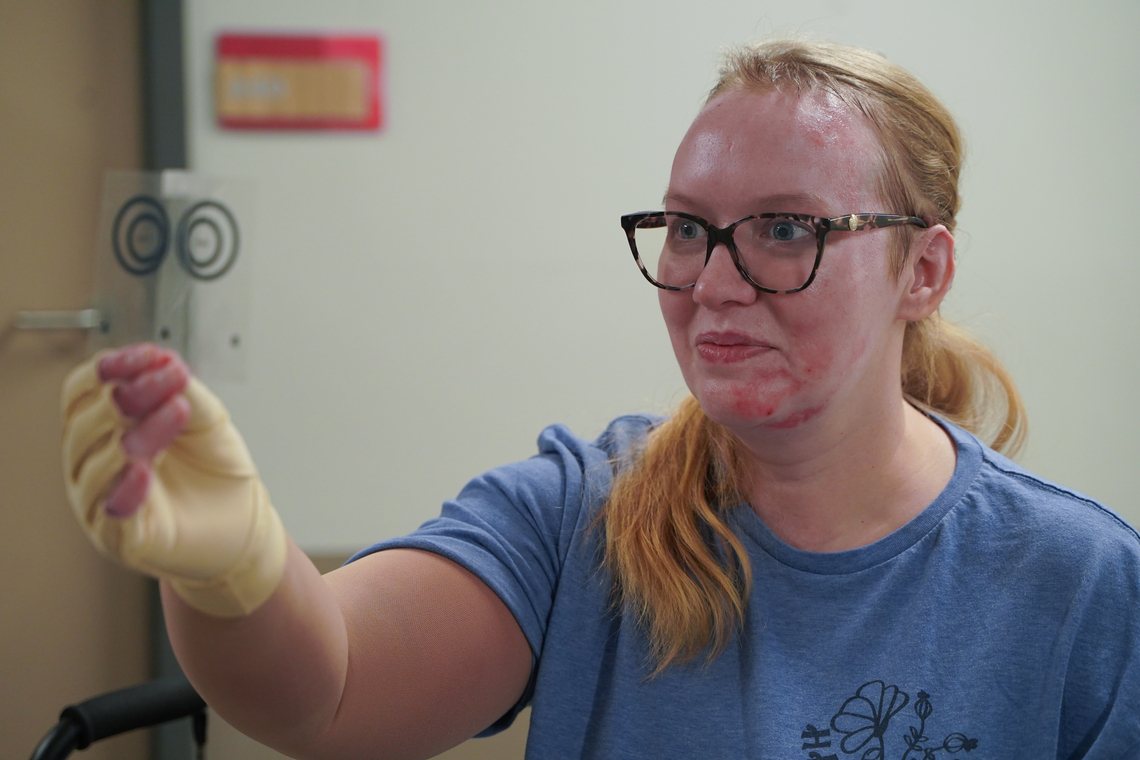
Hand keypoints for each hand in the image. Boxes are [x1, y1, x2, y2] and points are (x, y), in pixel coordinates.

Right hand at [62, 343, 286, 616]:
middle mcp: (92, 463)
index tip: (149, 357)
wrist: (244, 520)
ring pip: (94, 465)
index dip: (108, 369)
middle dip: (128, 399)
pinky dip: (125, 488)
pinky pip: (111, 512)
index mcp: (104, 428)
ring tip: (176, 415)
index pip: (82, 392)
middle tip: (172, 389)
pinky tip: (143, 470)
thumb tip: (162, 358)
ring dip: (138, 436)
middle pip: (84, 424)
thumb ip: (182, 390)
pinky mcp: (120, 538)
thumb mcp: (205, 418)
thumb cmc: (214, 468)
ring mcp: (100, 502)